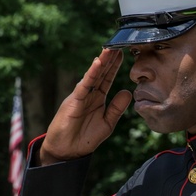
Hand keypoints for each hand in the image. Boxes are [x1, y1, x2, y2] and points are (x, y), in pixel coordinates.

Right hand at [39, 48, 132, 164]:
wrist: (67, 151)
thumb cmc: (85, 137)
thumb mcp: (108, 122)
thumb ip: (117, 108)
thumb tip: (128, 92)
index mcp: (97, 98)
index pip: (107, 79)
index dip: (114, 67)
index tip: (123, 53)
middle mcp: (89, 94)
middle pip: (101, 73)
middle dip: (109, 59)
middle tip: (118, 44)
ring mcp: (80, 96)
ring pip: (93, 76)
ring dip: (101, 62)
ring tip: (109, 49)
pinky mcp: (74, 102)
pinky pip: (84, 86)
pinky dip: (90, 74)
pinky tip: (97, 63)